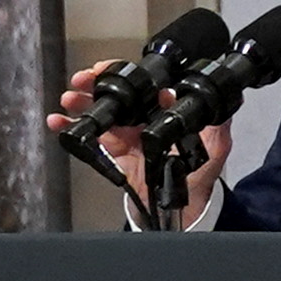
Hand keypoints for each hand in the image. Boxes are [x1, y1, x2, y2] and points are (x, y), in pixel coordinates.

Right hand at [55, 56, 228, 213]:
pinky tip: (59, 124)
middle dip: (96, 85)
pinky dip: (76, 132)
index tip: (107, 69)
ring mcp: (129, 137)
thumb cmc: (201, 178)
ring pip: (102, 114)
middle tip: (81, 80)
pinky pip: (93, 140)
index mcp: (166, 114)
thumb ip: (218, 129)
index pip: (143, 87)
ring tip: (68, 100)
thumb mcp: (215, 151)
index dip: (124, 75)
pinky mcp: (115, 155)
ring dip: (83, 105)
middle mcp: (146, 122)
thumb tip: (220, 106)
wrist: (186, 211)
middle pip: (117, 96)